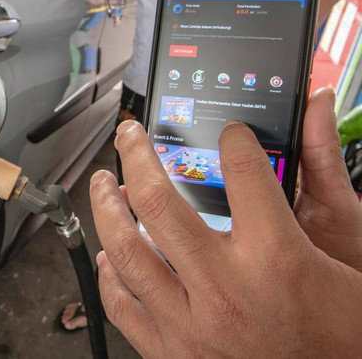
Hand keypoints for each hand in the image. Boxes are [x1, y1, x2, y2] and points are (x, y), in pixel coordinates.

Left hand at [91, 89, 361, 356]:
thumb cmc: (345, 329)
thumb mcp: (346, 245)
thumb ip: (324, 172)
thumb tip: (315, 106)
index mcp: (276, 259)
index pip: (242, 170)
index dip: (234, 140)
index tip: (229, 134)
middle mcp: (226, 290)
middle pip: (158, 202)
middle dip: (136, 156)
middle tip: (128, 136)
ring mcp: (192, 325)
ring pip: (127, 251)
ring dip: (106, 208)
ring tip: (103, 184)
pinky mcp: (174, 353)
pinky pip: (123, 307)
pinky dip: (110, 276)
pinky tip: (110, 255)